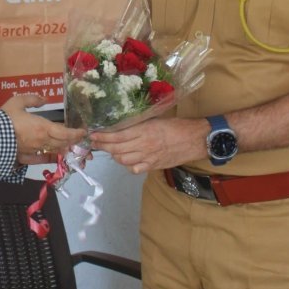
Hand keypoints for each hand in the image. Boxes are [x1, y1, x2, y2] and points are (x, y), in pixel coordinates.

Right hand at [1, 94, 84, 163]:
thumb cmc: (6, 118)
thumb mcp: (18, 101)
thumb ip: (33, 99)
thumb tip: (44, 99)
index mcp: (42, 127)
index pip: (65, 133)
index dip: (76, 133)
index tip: (83, 132)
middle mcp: (42, 141)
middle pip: (62, 143)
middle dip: (73, 141)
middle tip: (81, 140)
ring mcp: (35, 151)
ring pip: (54, 151)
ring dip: (65, 149)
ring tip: (73, 148)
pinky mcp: (26, 158)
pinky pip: (41, 159)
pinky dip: (51, 158)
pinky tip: (55, 157)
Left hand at [90, 117, 207, 173]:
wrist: (195, 139)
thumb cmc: (176, 126)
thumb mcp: (155, 119)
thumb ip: (139, 124)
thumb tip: (122, 125)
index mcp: (144, 130)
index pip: (117, 136)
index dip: (103, 137)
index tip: (93, 135)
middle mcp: (144, 145)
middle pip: (116, 149)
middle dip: (103, 146)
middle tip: (95, 143)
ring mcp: (148, 157)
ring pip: (123, 160)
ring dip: (113, 155)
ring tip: (109, 149)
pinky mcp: (153, 166)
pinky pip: (135, 169)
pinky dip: (127, 165)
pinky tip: (126, 159)